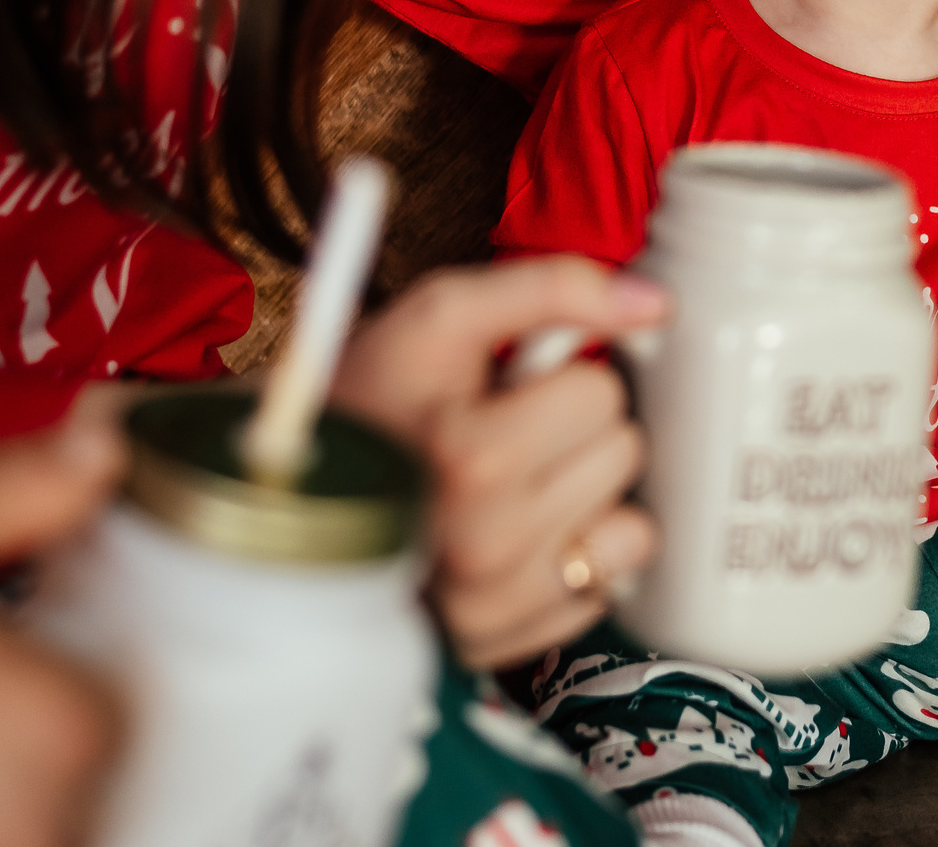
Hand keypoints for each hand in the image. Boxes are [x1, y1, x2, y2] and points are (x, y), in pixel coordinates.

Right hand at [334, 256, 668, 668]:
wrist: (285, 493)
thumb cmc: (366, 399)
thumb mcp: (441, 317)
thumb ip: (549, 290)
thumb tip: (652, 305)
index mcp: (469, 457)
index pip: (600, 392)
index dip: (558, 376)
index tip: (506, 388)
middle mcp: (483, 545)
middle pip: (621, 454)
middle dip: (574, 433)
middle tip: (503, 434)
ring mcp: (491, 608)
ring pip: (628, 527)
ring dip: (581, 499)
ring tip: (508, 486)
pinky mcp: (499, 647)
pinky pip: (605, 588)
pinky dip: (571, 561)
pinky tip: (513, 539)